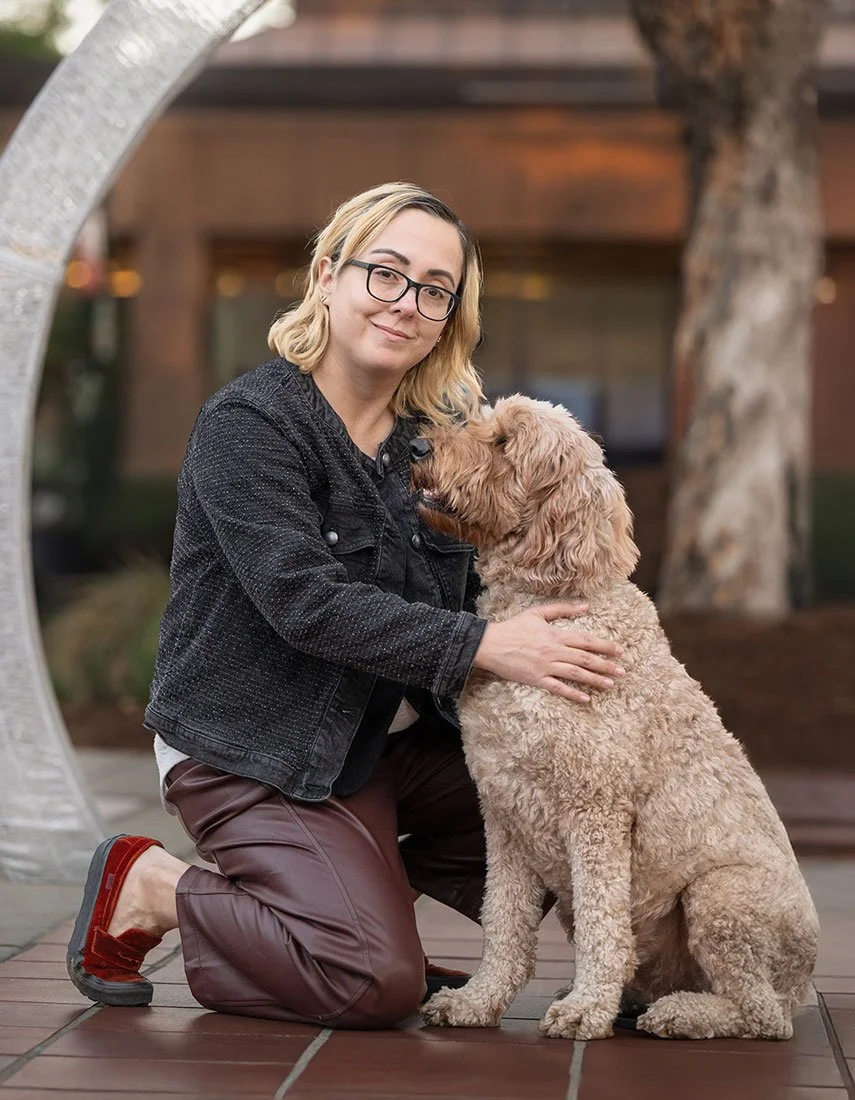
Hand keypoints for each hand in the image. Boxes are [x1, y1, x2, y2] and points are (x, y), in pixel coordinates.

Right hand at [472, 603, 623, 702]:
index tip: (619, 650)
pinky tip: (586, 699)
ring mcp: (545, 667)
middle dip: (606, 665)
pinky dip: (572, 694)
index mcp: (555, 635)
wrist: (490, 644)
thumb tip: (585, 607)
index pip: (586, 640)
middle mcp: (554, 651)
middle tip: (623, 671)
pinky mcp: (536, 679)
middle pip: (585, 659)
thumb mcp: (537, 613)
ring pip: (575, 674)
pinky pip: (558, 688)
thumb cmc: (513, 627)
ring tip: (610, 684)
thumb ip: (562, 609)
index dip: (604, 645)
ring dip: (595, 679)